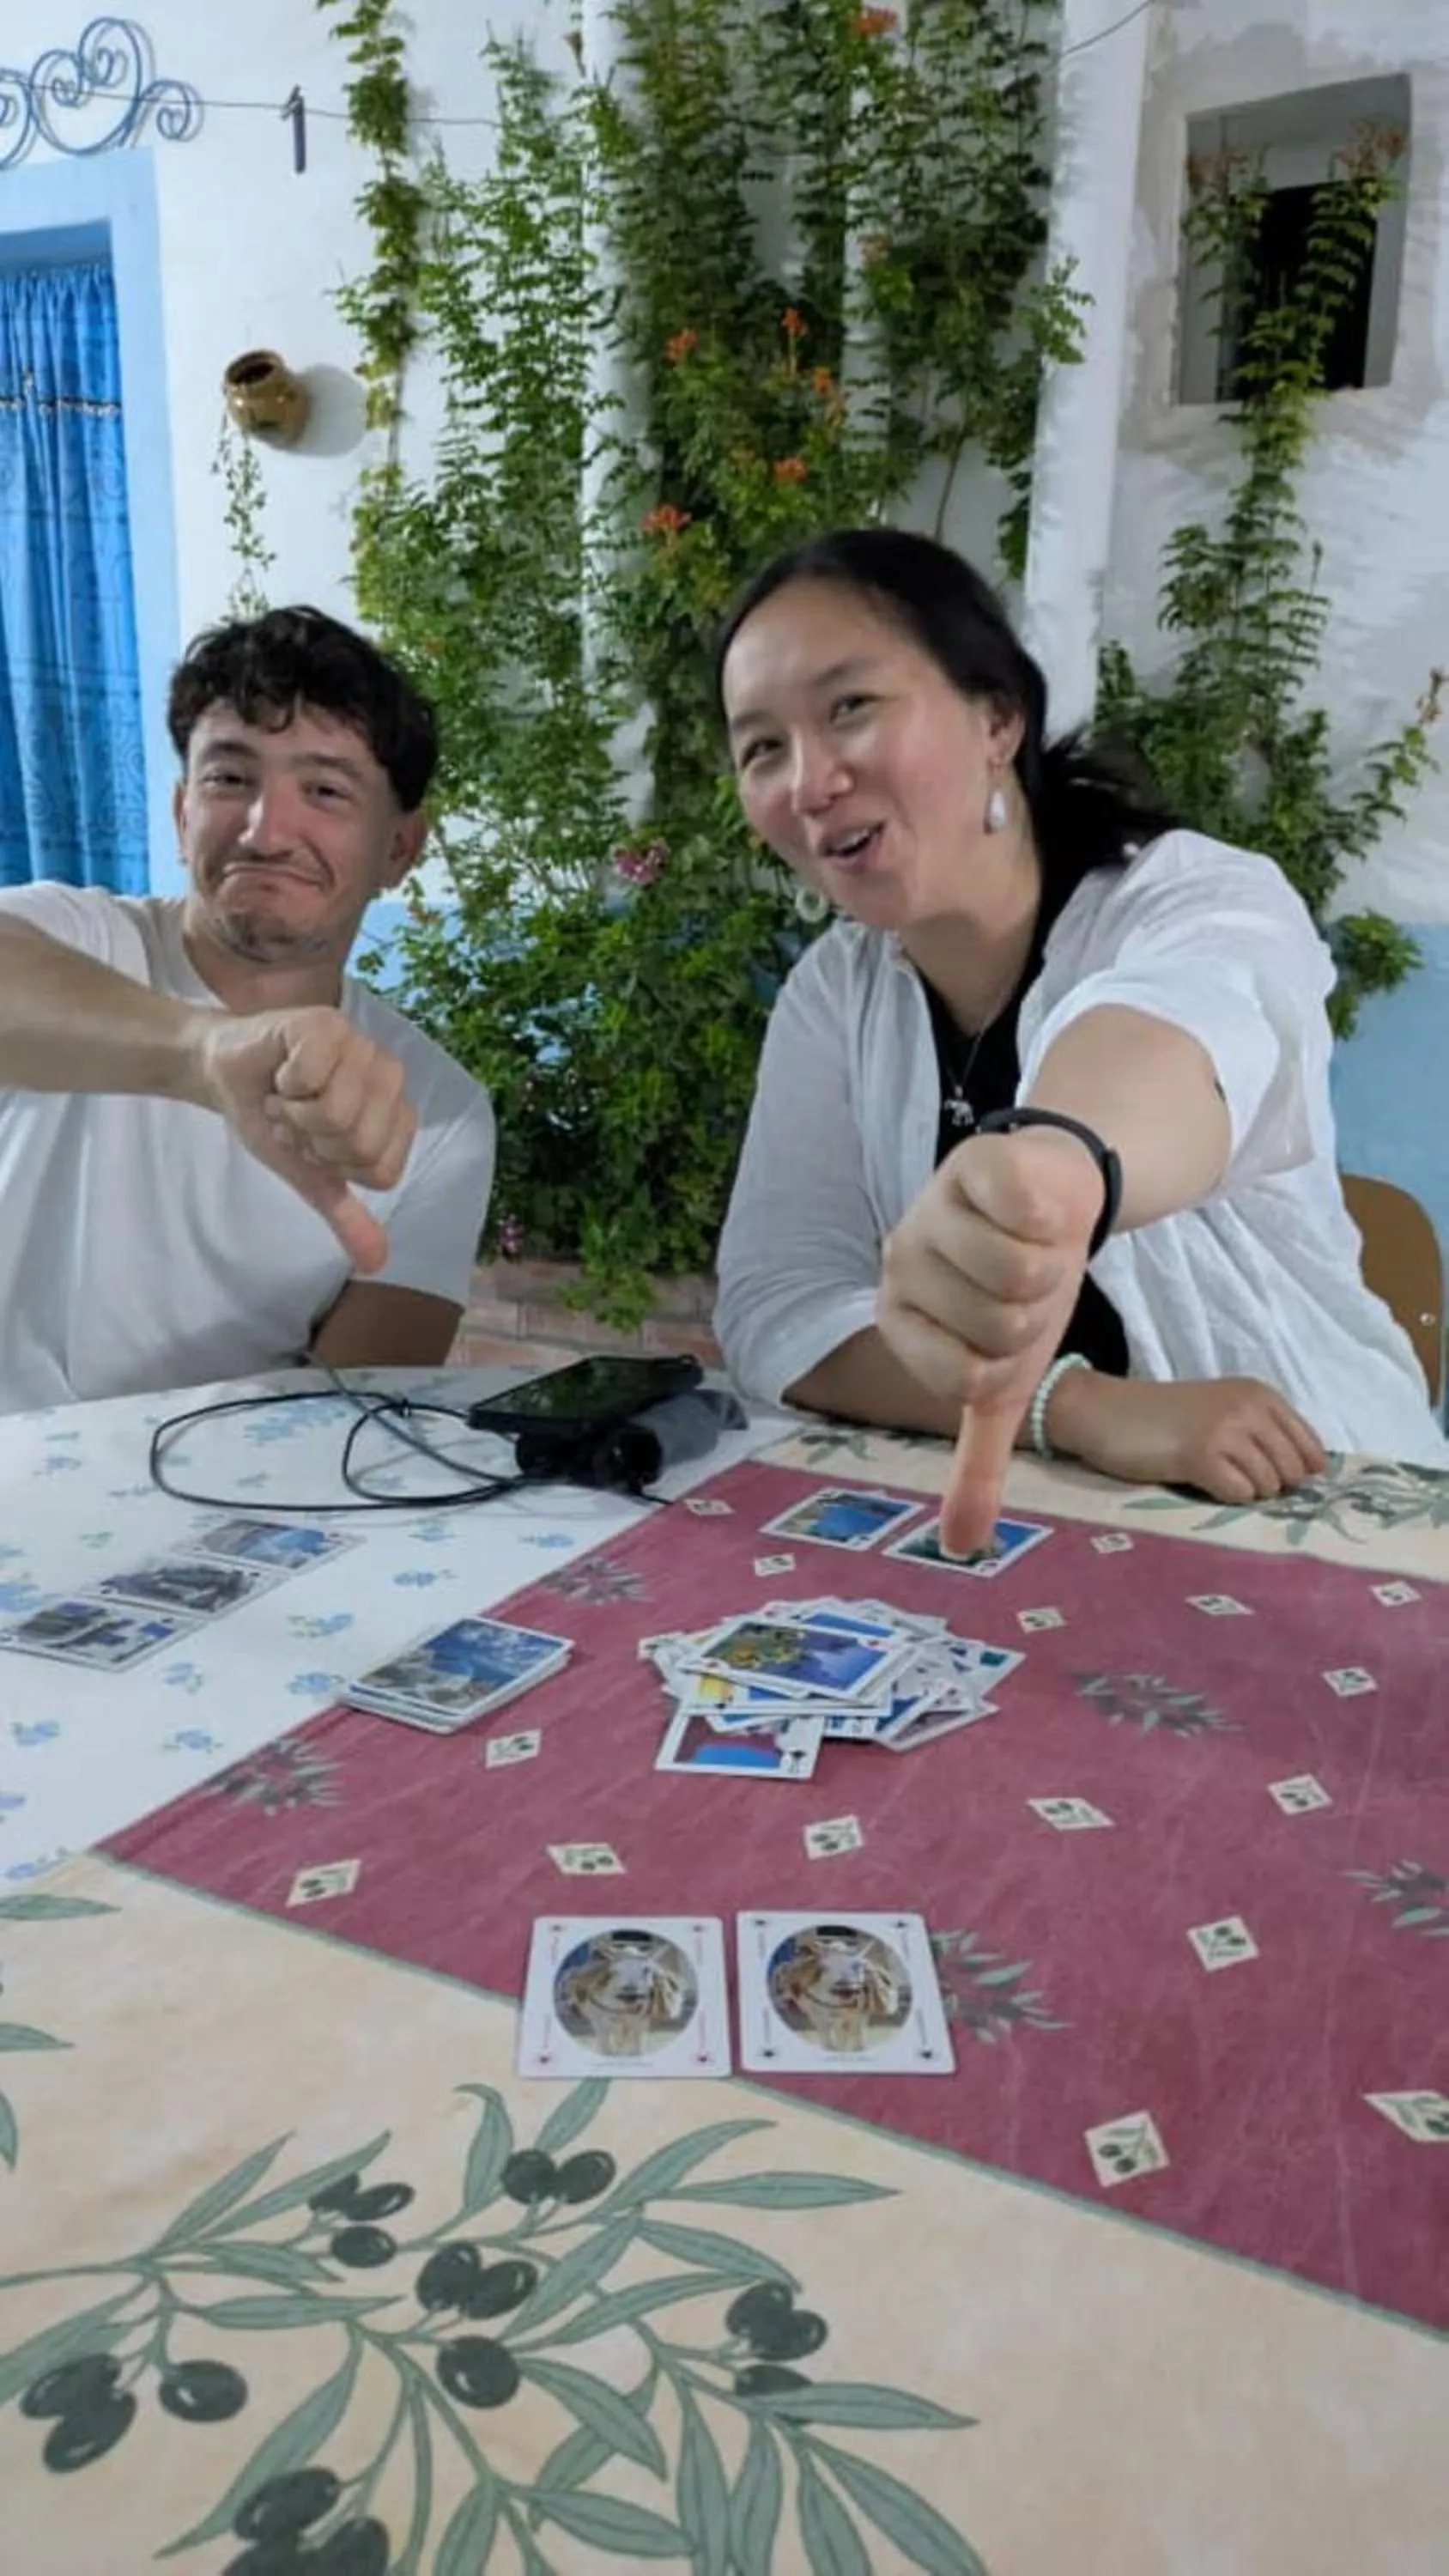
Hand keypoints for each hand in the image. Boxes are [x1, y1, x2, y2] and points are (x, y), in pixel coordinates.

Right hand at [187, 1006, 416, 1271]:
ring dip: (293, 1113)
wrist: (226, 1077)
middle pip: (360, 1143)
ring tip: (286, 1096)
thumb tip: (376, 1262)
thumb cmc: (273, 1120)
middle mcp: (389, 1077)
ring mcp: (362, 1046)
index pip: (381, 1171)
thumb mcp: (309, 1174)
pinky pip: (309, 1075)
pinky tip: (279, 1071)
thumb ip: (345, 1214)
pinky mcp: (327, 1023)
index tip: (312, 1145)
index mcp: (396, 1115)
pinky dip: (280, 1084)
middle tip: (295, 1119)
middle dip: (310, 1141)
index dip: (333, 1166)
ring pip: (336, 1110)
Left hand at [878, 1127, 1104, 1554]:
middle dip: (1038, 1312)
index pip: (971, 1378)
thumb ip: (978, 1463)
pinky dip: (1055, 1217)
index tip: (1008, 1338)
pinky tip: (1037, 1206)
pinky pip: (1031, 1214)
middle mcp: (899, 1264)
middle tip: (1027, 1285)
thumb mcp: (1004, 1383)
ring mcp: (930, 1210)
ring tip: (1034, 1247)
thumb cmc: (1020, 1293)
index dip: (1014, 1363)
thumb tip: (960, 1548)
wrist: (1054, 1197)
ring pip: (1019, 1272)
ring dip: (1051, 1263)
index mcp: (898, 1323)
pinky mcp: (972, 1163)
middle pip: (1002, 1326)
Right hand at [1049, 1370, 1326, 1502]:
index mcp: (1260, 1394)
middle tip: (1234, 1477)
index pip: (1311, 1448)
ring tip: (1214, 1476)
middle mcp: (1250, 1408)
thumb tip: (1306, 1475)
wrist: (1106, 1412)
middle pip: (1294, 1470)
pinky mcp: (1201, 1456)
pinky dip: (1225, 1496)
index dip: (1298, 1472)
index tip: (1269, 1477)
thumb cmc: (1164, 1417)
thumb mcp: (1223, 1411)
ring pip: (1269, 1485)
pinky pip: (1239, 1494)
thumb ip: (1263, 1432)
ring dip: (1246, 1491)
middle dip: (1271, 1484)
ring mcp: (1227, 1431)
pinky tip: (1201, 1481)